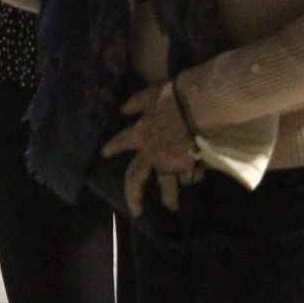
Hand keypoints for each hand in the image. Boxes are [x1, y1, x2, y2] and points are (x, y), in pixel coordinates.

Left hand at [99, 82, 199, 217]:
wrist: (198, 106)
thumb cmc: (172, 97)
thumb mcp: (150, 94)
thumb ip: (136, 103)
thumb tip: (123, 110)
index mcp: (140, 135)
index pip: (122, 142)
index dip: (113, 147)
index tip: (105, 154)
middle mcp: (152, 154)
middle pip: (137, 177)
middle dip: (134, 194)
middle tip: (136, 209)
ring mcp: (170, 163)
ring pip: (167, 185)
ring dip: (169, 197)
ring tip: (171, 206)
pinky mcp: (189, 166)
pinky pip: (191, 173)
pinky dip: (192, 174)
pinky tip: (195, 178)